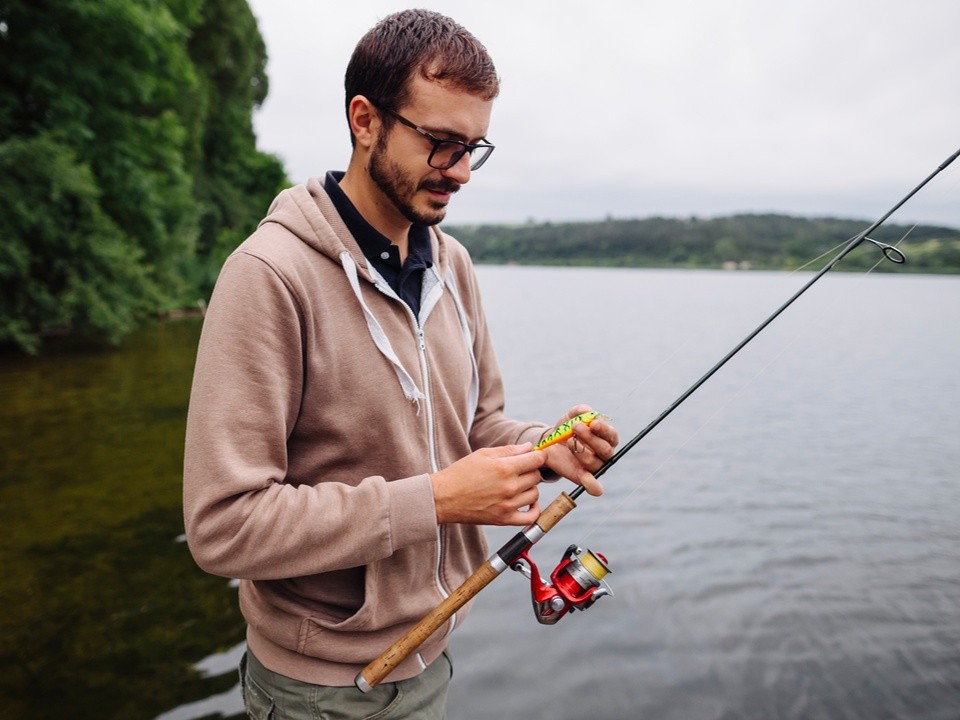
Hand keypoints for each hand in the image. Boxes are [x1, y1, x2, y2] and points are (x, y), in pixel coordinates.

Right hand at [431, 444, 545, 525]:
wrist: (443, 498)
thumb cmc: (461, 473)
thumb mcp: (483, 454)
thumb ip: (509, 450)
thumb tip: (529, 447)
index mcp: (505, 468)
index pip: (537, 460)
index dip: (539, 455)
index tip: (534, 456)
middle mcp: (509, 487)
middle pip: (536, 476)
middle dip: (531, 470)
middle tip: (519, 470)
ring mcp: (508, 505)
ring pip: (535, 494)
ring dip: (529, 488)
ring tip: (517, 485)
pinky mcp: (504, 519)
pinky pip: (530, 517)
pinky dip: (534, 510)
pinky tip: (527, 502)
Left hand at [540, 405, 618, 496]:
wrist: (549, 443)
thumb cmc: (566, 429)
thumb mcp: (570, 416)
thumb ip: (580, 411)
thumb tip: (588, 412)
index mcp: (605, 438)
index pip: (611, 435)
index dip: (604, 430)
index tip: (592, 423)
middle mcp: (604, 454)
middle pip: (605, 449)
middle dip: (590, 438)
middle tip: (576, 427)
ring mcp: (595, 467)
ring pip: (594, 462)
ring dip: (581, 451)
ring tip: (568, 441)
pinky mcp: (584, 478)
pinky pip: (595, 488)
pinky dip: (592, 485)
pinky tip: (584, 477)